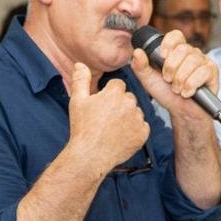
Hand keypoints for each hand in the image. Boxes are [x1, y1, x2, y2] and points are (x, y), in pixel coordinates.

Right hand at [65, 62, 149, 176]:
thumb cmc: (82, 129)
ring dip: (128, 117)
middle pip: (128, 98)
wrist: (89, 155)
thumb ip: (81, 80)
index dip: (109, 94)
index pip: (118, 85)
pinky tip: (121, 136)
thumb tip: (81, 65)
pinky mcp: (143, 133)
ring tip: (112, 129)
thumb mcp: (77, 101)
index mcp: (115, 93)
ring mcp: (137, 119)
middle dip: (119, 105)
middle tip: (106, 119)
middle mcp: (129, 103)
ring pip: (136, 112)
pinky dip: (135, 130)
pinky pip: (142, 127)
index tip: (102, 106)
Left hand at [130, 29, 219, 123]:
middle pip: (183, 49)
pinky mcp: (212, 71)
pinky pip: (202, 72)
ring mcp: (203, 61)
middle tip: (168, 81)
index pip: (175, 35)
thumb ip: (140, 66)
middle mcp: (191, 53)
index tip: (161, 56)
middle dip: (171, 68)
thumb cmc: (167, 94)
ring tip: (177, 89)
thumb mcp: (149, 80)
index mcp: (176, 51)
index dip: (168, 43)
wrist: (181, 112)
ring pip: (192, 61)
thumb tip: (137, 52)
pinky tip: (187, 92)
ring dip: (181, 79)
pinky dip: (191, 85)